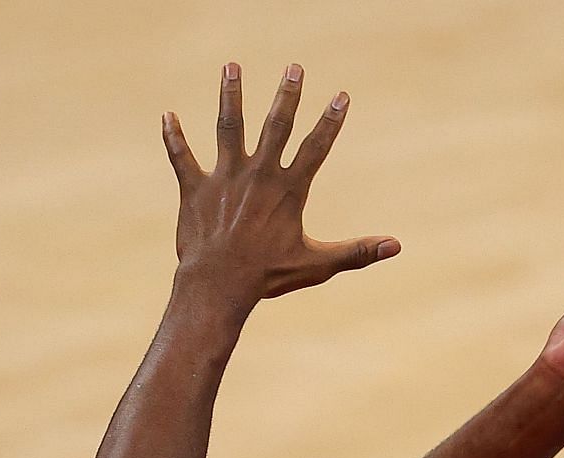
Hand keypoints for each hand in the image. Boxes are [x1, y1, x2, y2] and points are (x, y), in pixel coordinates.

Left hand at [162, 63, 398, 306]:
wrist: (220, 284)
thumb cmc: (270, 276)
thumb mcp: (318, 264)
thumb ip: (357, 252)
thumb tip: (396, 247)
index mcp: (288, 190)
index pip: (316, 148)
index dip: (331, 121)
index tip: (341, 96)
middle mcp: (258, 175)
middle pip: (275, 125)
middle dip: (286, 94)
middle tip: (294, 67)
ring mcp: (225, 178)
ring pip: (228, 127)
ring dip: (230, 95)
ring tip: (231, 67)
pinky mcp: (195, 189)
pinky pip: (181, 157)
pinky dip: (173, 137)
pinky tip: (167, 116)